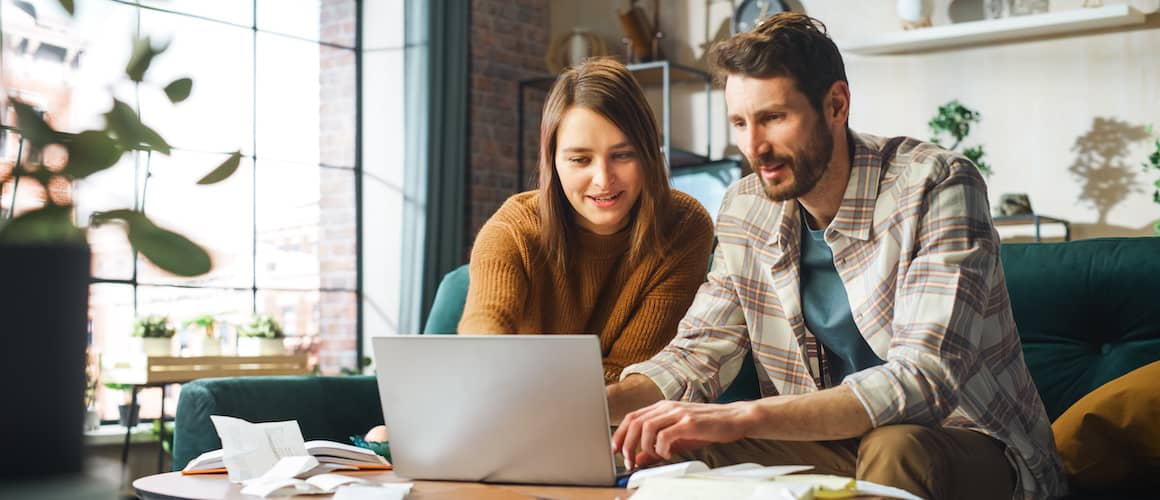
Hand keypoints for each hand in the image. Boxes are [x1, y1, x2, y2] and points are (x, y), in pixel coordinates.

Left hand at [612, 400, 755, 469]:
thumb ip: (657, 447)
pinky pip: (665, 435)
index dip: (620, 434)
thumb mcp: (678, 438)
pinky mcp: (689, 422)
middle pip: (635, 422)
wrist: (734, 418)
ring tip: (651, 457)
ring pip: (647, 427)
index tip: (616, 450)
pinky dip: (661, 448)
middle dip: (627, 444)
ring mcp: (678, 413)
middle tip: (629, 461)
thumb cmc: (707, 426)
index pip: (632, 417)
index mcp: (662, 407)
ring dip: (643, 447)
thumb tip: (638, 459)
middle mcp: (667, 407)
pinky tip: (668, 455)